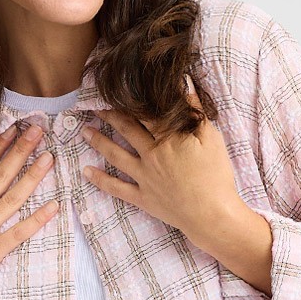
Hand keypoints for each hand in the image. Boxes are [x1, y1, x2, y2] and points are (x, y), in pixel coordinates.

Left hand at [80, 90, 244, 244]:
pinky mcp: (143, 197)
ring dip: (98, 142)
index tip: (119, 90)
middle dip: (110, 116)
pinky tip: (86, 171)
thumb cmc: (216, 175)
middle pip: (126, 130)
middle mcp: (151, 154)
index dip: (132, 100)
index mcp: (167, 138)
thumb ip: (196, 111)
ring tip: (84, 131)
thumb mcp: (211, 138)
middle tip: (94, 106)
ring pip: (116, 155)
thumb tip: (186, 84)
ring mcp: (144, 177)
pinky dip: (101, 180)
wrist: (212, 214)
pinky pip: (117, 188)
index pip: (146, 113)